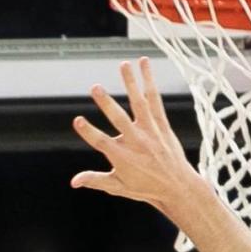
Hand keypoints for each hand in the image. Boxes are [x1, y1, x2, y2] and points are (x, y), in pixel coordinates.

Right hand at [71, 58, 199, 214]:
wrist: (176, 186)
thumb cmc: (145, 187)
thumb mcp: (118, 186)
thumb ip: (95, 180)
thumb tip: (74, 182)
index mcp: (122, 157)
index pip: (101, 142)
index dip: (88, 132)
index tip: (77, 120)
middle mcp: (136, 142)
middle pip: (118, 119)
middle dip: (106, 104)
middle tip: (94, 88)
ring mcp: (150, 131)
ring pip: (138, 103)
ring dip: (130, 82)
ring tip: (123, 65)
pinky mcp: (161, 124)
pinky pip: (154, 99)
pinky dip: (149, 81)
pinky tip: (142, 64)